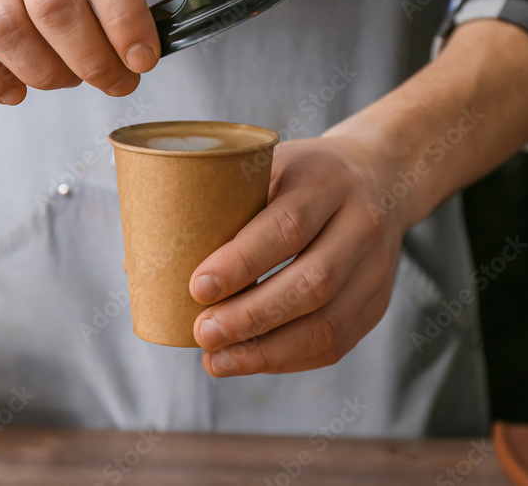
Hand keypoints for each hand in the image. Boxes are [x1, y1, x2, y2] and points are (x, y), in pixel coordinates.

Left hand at [189, 135, 405, 375]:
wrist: (380, 177)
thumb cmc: (302, 176)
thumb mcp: (268, 167)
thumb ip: (221, 206)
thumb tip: (148, 263)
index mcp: (327, 181)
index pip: (288, 226)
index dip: (241, 262)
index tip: (198, 287)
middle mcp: (361, 224)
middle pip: (312, 282)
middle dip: (251, 316)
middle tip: (202, 332)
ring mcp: (376, 268)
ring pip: (328, 324)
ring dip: (267, 350)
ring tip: (216, 359)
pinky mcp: (377, 302)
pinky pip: (336, 342)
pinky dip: (288, 359)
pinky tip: (249, 360)